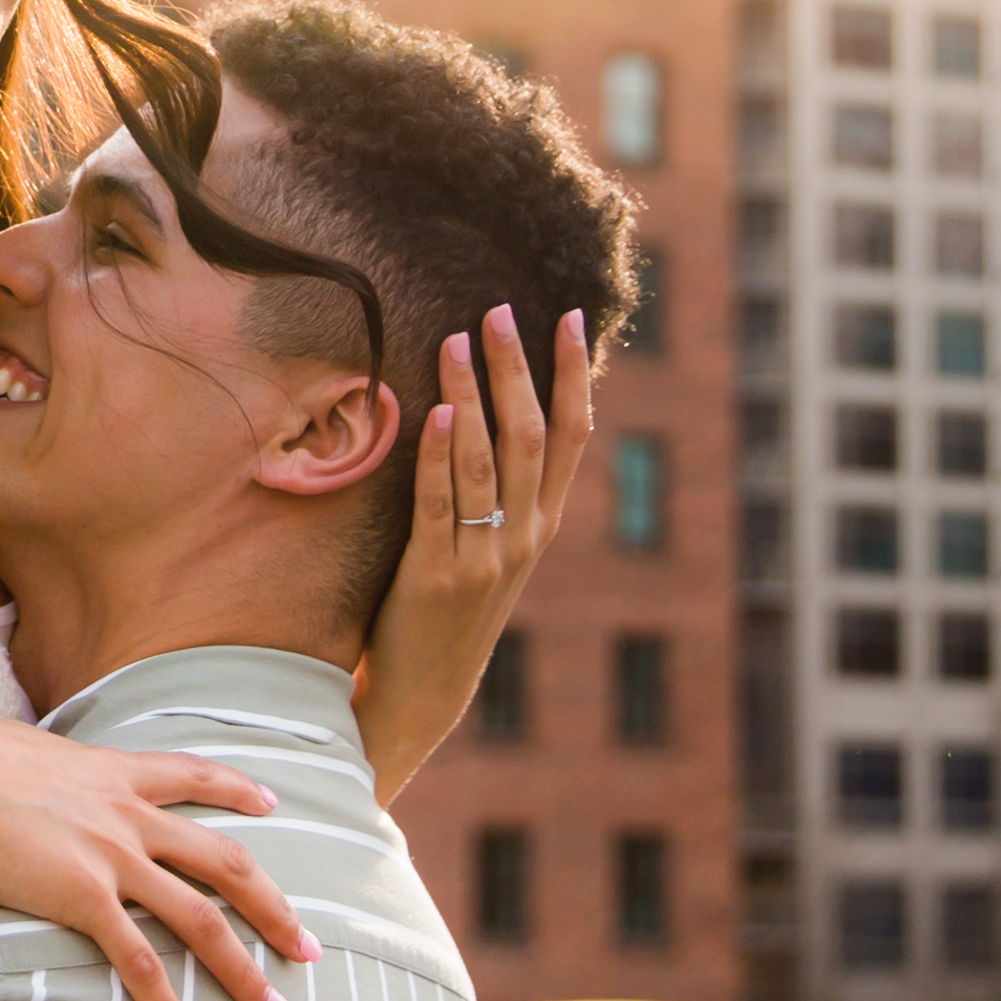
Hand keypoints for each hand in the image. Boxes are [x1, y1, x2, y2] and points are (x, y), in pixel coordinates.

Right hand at [0, 721, 311, 1000]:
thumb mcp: (17, 751)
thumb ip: (44, 770)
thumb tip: (27, 774)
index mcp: (113, 773)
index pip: (193, 775)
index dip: (238, 790)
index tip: (271, 805)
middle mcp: (127, 815)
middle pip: (227, 862)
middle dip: (275, 909)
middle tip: (309, 947)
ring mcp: (112, 858)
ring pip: (202, 919)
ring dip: (244, 969)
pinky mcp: (82, 897)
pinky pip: (140, 964)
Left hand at [355, 303, 592, 801]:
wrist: (427, 688)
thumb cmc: (451, 609)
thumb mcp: (493, 549)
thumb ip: (503, 494)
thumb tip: (497, 418)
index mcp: (542, 525)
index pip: (571, 436)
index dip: (574, 376)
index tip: (570, 319)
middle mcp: (524, 536)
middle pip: (531, 436)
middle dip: (517, 369)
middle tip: (499, 312)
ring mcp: (484, 555)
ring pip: (487, 460)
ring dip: (473, 393)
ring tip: (457, 340)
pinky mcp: (438, 573)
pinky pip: (442, 502)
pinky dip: (443, 453)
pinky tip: (439, 411)